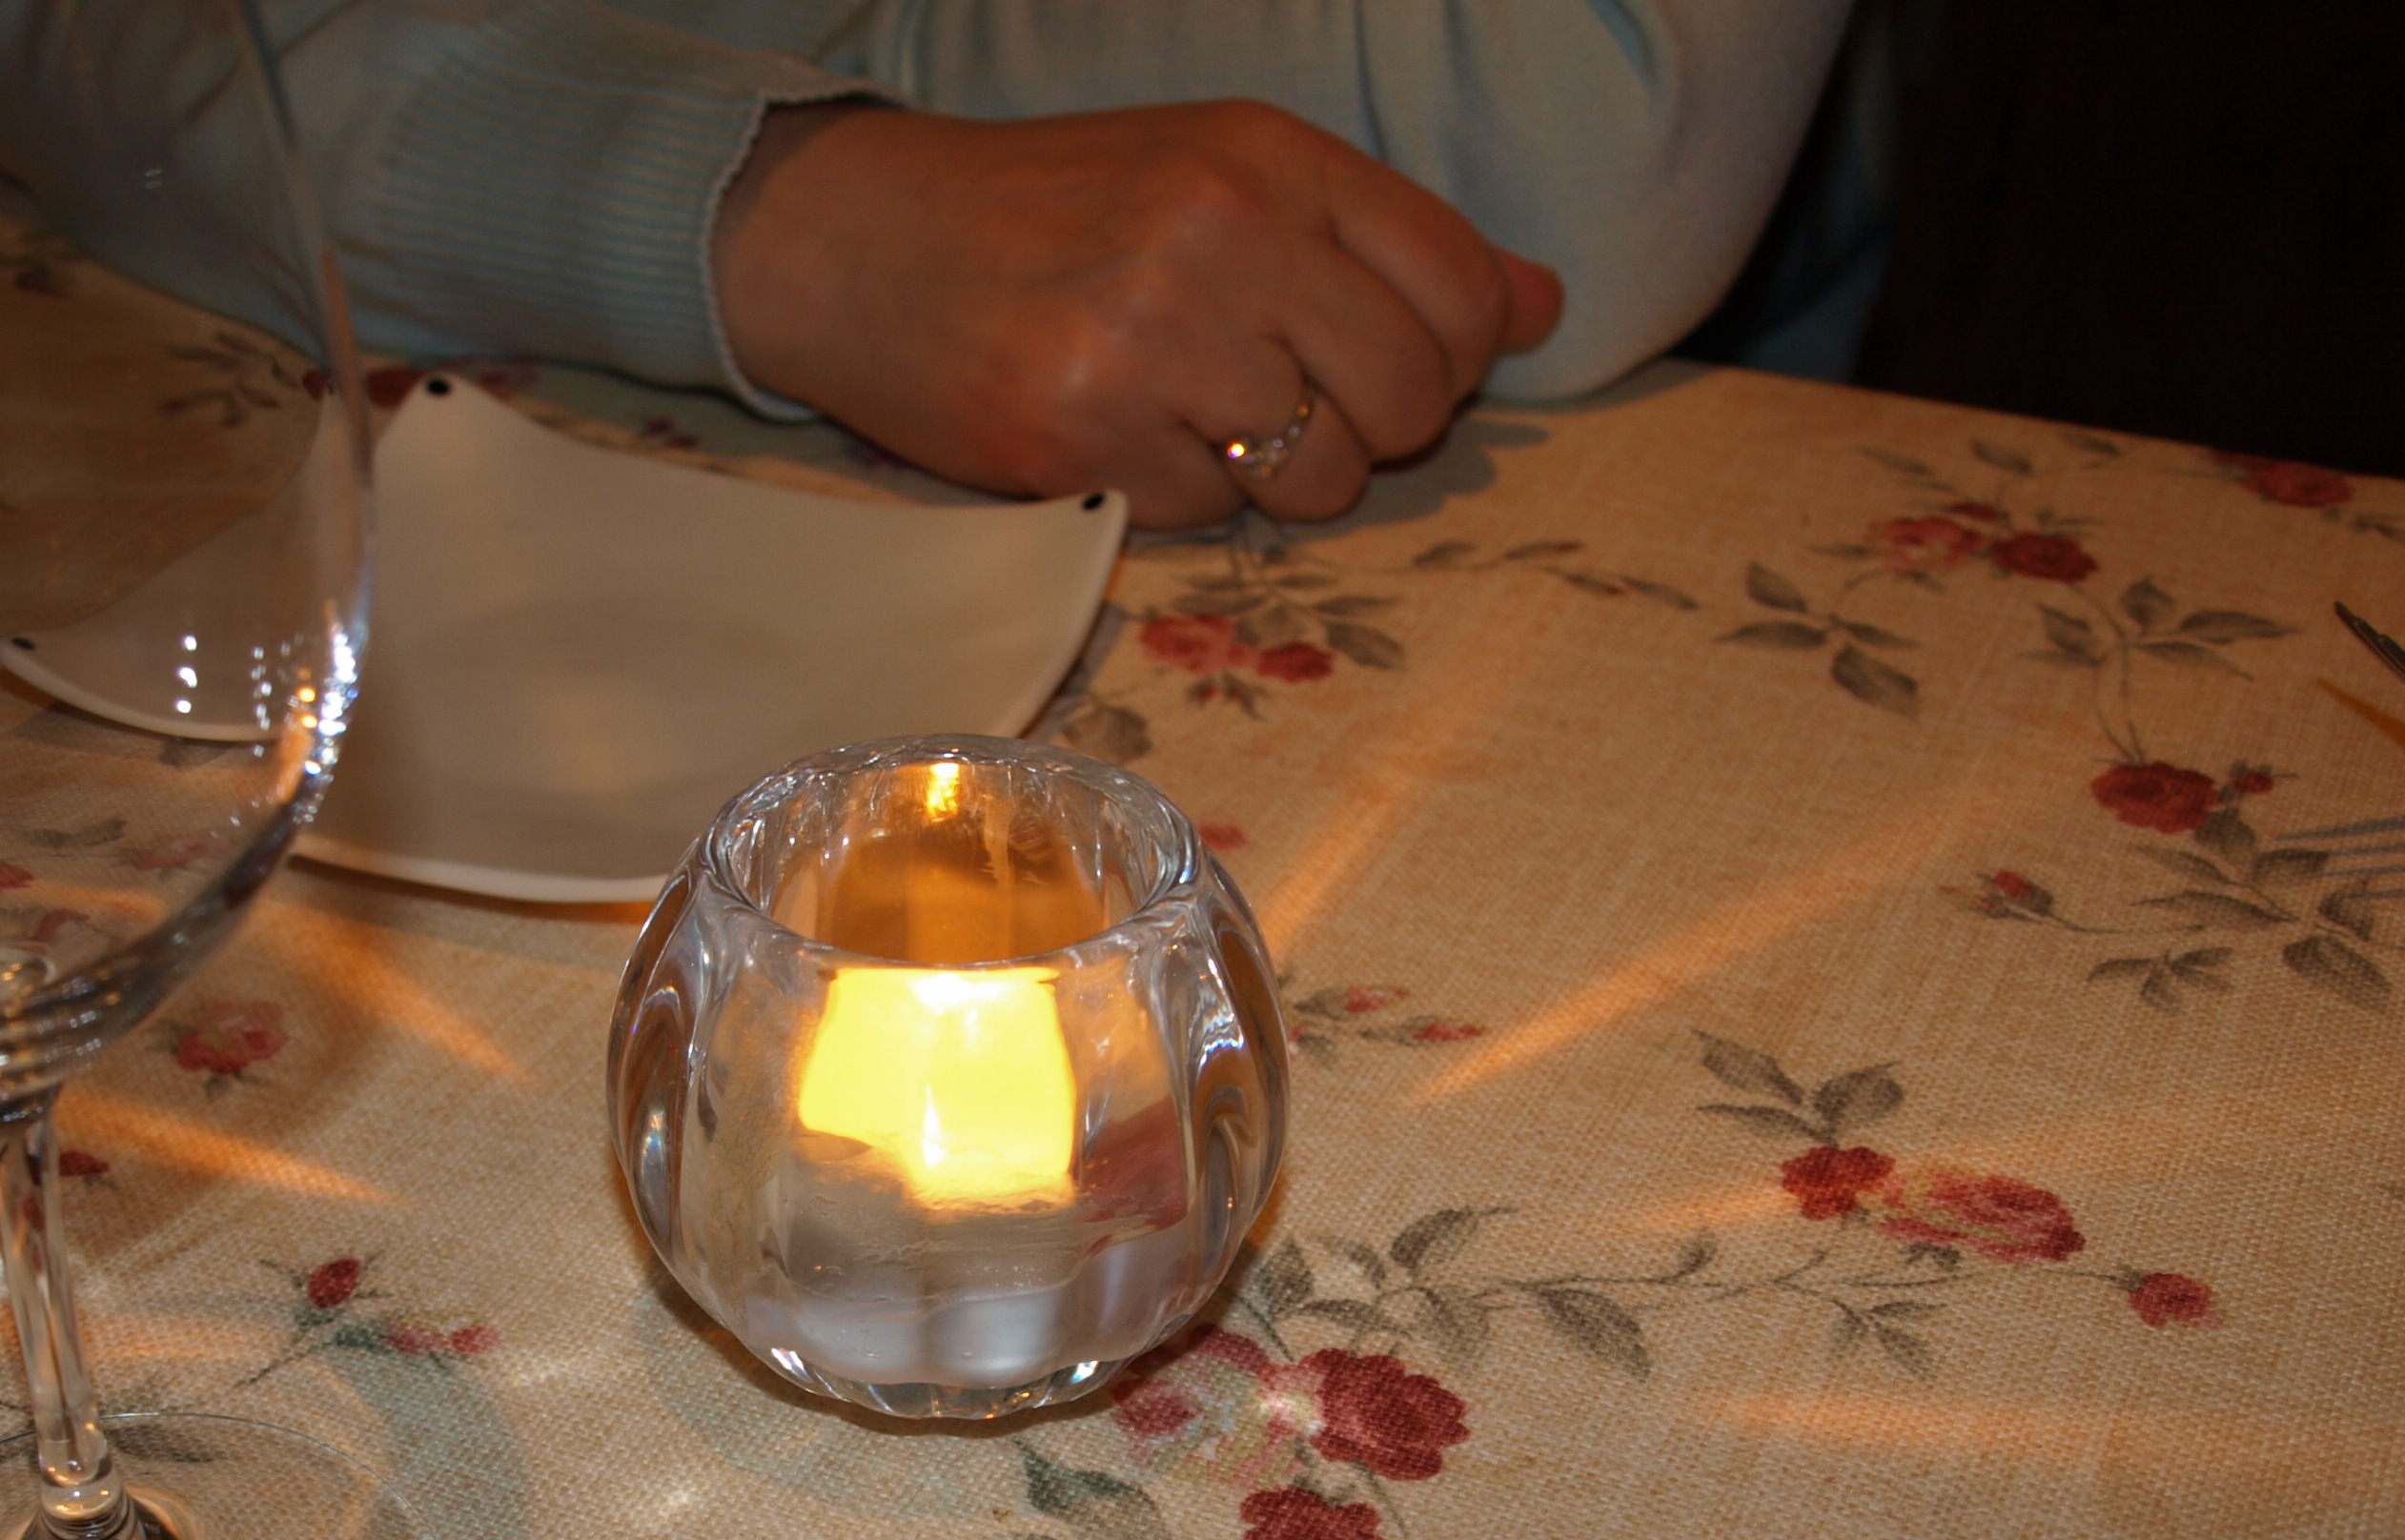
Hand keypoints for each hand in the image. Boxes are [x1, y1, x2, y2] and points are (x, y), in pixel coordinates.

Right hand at [714, 98, 1559, 527]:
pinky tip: (1115, 436)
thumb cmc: (1057, 213)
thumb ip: (1381, 241)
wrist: (864, 242)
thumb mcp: (1225, 176)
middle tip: (1286, 407)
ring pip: (1318, 478)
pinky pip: (1205, 518)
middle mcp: (1226, 234)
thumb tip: (1540, 304)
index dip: (1452, 353)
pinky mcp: (1085, 435)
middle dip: (1368, 431)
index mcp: (1274, 157)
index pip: (1463, 287)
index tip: (1387, 361)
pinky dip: (1171, 497)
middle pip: (1410, 398)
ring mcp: (1155, 339)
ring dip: (1273, 480)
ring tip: (1193, 420)